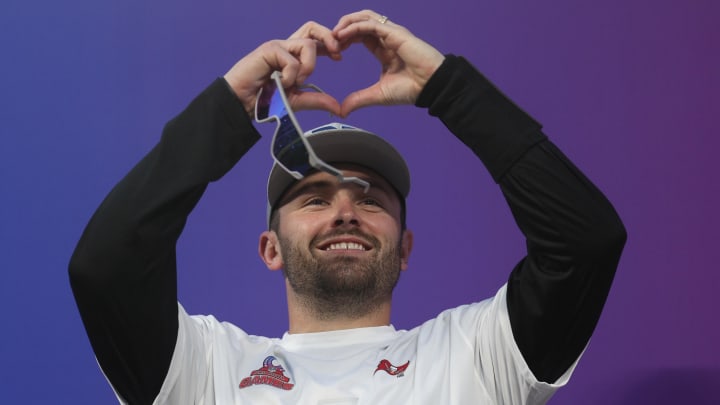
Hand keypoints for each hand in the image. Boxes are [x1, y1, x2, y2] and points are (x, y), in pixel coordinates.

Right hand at [223, 21, 341, 115]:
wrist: (241, 104)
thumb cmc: (264, 101)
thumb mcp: (296, 101)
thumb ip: (317, 101)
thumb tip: (338, 107)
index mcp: (293, 55)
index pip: (314, 38)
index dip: (330, 43)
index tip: (339, 57)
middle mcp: (286, 47)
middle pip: (312, 28)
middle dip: (328, 38)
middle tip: (336, 54)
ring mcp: (277, 46)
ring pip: (307, 45)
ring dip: (308, 66)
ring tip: (295, 82)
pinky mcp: (269, 50)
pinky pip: (293, 61)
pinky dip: (291, 77)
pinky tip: (279, 85)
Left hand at [332, 10, 444, 115]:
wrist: (430, 88)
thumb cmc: (412, 89)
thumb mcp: (378, 95)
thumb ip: (359, 99)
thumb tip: (342, 110)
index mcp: (383, 49)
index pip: (360, 36)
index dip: (344, 40)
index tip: (332, 51)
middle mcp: (387, 38)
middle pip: (360, 22)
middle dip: (342, 29)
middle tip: (328, 42)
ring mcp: (391, 33)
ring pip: (365, 17)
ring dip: (346, 23)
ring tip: (333, 34)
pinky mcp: (395, 33)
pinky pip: (371, 24)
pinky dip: (355, 27)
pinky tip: (342, 35)